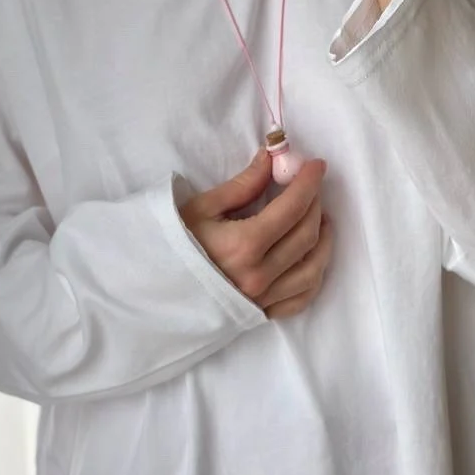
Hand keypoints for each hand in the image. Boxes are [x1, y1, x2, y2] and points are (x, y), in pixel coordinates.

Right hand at [180, 150, 333, 319]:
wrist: (151, 292)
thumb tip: (271, 160)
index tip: (317, 165)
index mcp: (244, 246)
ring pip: (313, 269)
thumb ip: (243, 185)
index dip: (309, 183)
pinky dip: (314, 276)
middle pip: (306, 235)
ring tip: (321, 220)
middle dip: (315, 205)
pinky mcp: (260, 314)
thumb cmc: (172, 247)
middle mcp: (259, 275)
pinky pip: (301, 298)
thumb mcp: (201, 208)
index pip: (292, 208)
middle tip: (312, 187)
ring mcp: (262, 299)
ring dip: (323, 241)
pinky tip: (313, 259)